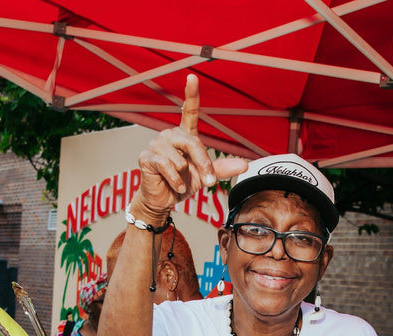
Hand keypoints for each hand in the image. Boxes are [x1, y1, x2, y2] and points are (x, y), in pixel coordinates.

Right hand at [136, 75, 248, 215]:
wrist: (164, 200)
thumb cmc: (182, 184)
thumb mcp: (206, 175)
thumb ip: (222, 169)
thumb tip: (245, 165)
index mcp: (184, 135)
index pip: (188, 111)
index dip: (191, 94)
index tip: (192, 77)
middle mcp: (170, 135)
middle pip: (193, 143)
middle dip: (203, 165)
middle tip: (209, 182)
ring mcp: (156, 144)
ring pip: (180, 159)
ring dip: (185, 176)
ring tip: (180, 181)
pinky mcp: (147, 157)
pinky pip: (168, 167)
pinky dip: (176, 181)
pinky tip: (175, 186)